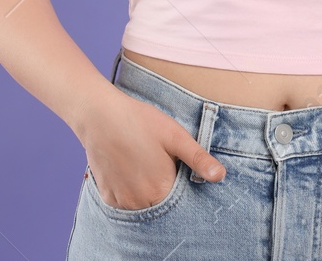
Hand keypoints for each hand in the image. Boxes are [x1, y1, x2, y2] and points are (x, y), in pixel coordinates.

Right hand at [79, 88, 224, 209]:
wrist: (100, 115)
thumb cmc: (140, 122)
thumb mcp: (175, 136)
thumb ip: (198, 159)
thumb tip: (220, 176)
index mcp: (160, 190)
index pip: (181, 201)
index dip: (182, 186)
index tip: (177, 170)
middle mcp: (140, 203)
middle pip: (162, 205)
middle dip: (165, 190)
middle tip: (158, 164)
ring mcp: (121, 202)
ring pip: (143, 205)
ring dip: (147, 192)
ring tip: (144, 165)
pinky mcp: (107, 196)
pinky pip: (125, 203)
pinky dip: (130, 192)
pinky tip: (130, 170)